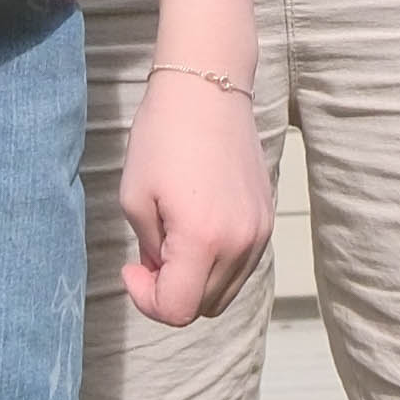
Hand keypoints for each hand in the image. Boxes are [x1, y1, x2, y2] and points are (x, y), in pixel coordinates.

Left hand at [114, 59, 271, 329]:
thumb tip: (162, 273)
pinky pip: (241, 266)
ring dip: (194, 280)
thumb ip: (149, 250)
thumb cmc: (163, 137)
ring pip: (224, 292)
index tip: (132, 268)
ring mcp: (260, 233)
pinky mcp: (267, 220)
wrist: (208, 89)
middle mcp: (240, 244)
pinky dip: (216, 263)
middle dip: (170, 291)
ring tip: (172, 239)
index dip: (146, 300)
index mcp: (202, 239)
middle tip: (149, 253)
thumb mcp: (136, 198)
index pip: (177, 310)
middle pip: (203, 306)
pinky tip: (196, 230)